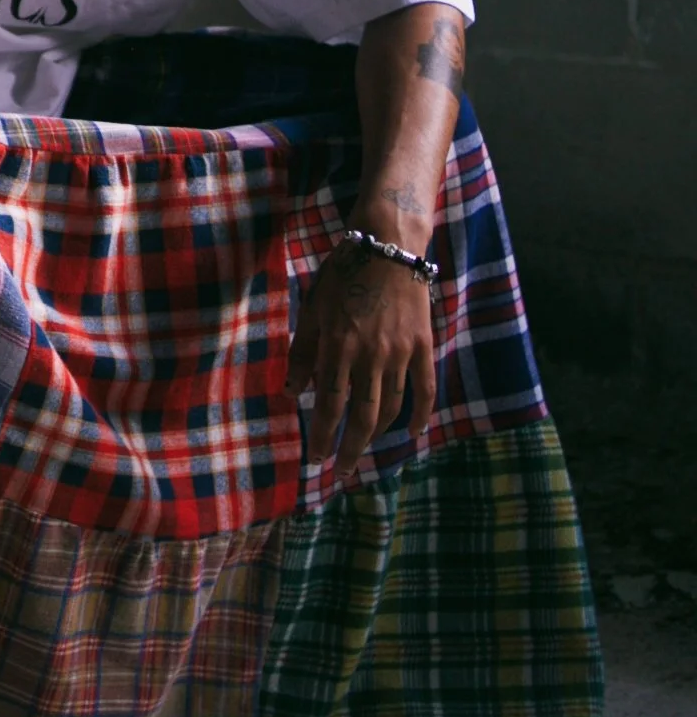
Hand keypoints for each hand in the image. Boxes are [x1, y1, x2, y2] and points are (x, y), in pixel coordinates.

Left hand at [287, 242, 435, 474]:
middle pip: (362, 416)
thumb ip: (304, 352)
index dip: (323, 435)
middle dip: (350, 448)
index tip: (316, 458)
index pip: (329, 404)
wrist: (388, 246)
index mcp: (339, 347)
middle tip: (341, 471)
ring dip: (378, 436)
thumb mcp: (314, 308)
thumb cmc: (343, 274)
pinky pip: (425, 389)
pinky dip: (420, 415)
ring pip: (391, 408)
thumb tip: (292, 392)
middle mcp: (370, 356)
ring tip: (365, 452)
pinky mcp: (423, 347)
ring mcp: (400, 353)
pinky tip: (411, 434)